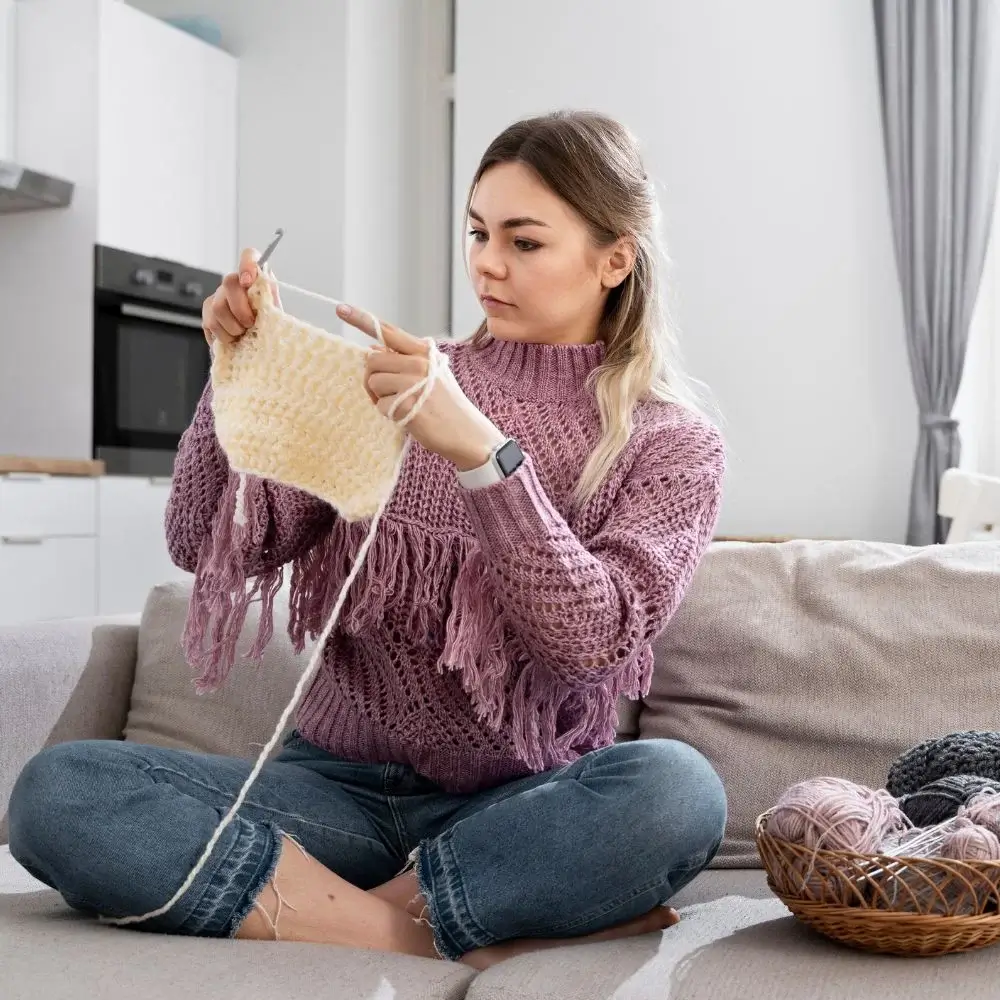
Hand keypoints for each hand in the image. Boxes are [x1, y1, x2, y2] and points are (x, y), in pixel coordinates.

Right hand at [201, 247, 280, 346]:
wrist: (257, 347)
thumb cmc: (269, 328)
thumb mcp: (277, 315)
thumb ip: (271, 301)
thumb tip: (267, 294)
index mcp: (255, 279)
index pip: (249, 256)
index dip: (247, 264)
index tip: (248, 282)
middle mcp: (234, 284)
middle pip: (229, 283)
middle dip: (241, 309)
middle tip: (251, 325)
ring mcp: (217, 297)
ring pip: (218, 307)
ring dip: (233, 327)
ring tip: (243, 335)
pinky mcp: (207, 314)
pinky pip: (211, 323)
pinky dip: (224, 336)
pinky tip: (233, 340)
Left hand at [338, 304, 506, 470]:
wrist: (466, 433)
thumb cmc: (447, 405)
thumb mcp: (432, 374)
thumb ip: (404, 360)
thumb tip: (372, 349)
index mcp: (424, 352)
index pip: (388, 332)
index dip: (362, 319)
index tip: (341, 308)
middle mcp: (418, 362)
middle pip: (372, 361)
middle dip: (374, 378)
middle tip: (389, 392)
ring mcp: (413, 382)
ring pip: (373, 382)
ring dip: (380, 397)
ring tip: (401, 404)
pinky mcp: (407, 403)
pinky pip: (380, 404)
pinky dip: (388, 413)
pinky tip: (406, 416)